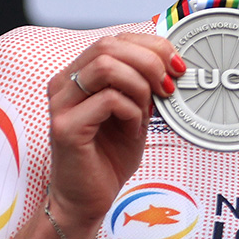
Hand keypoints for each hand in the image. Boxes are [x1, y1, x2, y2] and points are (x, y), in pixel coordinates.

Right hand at [44, 35, 182, 238]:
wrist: (89, 198)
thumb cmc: (110, 156)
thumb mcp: (135, 112)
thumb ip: (144, 86)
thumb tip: (172, 64)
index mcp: (78, 75)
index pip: (114, 40)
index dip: (151, 46)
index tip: (177, 66)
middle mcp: (64, 84)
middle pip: (109, 46)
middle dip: (150, 62)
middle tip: (169, 86)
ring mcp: (61, 104)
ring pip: (107, 67)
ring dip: (140, 86)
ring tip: (146, 111)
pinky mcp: (65, 127)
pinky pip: (109, 100)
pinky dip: (132, 111)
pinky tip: (133, 129)